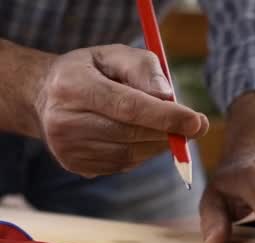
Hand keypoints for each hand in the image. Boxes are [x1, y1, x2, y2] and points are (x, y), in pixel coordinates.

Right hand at [33, 44, 207, 176]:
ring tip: (165, 125)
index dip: (166, 117)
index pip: (127, 107)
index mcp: (72, 87)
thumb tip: (169, 97)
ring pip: (130, 154)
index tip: (198, 122)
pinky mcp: (76, 166)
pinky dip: (142, 152)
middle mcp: (64, 122)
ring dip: (158, 142)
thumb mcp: (117, 55)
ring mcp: (67, 149)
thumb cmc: (94, 71)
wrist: (47, 95)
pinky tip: (142, 136)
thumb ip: (145, 69)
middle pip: (131, 134)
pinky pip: (123, 165)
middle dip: (170, 131)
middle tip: (196, 125)